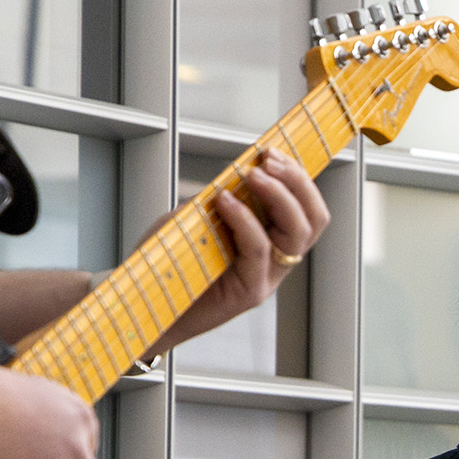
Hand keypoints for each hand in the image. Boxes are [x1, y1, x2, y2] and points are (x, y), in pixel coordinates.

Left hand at [154, 147, 330, 353]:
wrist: (145, 307)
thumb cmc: (167, 266)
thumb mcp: (194, 221)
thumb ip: (216, 202)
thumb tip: (231, 176)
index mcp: (270, 242)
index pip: (306, 208)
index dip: (299, 178)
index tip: (273, 151)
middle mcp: (276, 261)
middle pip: (313, 219)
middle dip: (296, 181)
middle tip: (268, 160)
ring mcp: (267, 278)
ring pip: (297, 233)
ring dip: (278, 195)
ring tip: (252, 175)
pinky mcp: (250, 292)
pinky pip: (259, 249)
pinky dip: (244, 219)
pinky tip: (224, 201)